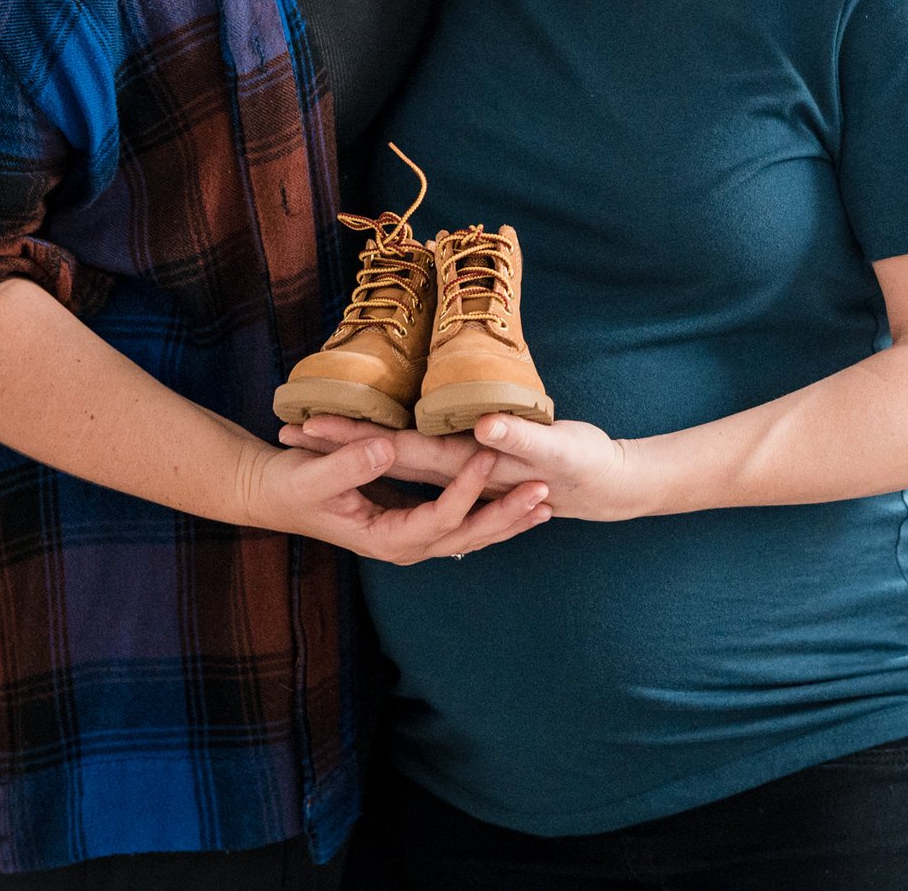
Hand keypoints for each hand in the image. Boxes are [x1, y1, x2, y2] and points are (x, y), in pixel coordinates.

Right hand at [238, 433, 549, 564]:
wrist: (272, 494)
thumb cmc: (288, 484)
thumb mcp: (312, 474)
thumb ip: (348, 464)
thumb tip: (386, 449)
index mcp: (385, 537)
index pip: (439, 518)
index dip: (466, 491)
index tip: (489, 457)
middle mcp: (404, 544)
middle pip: (466, 536)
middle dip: (506, 516)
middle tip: (545, 492)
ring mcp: (410, 537)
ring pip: (469, 535)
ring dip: (508, 520)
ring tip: (548, 503)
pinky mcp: (413, 522)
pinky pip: (460, 523)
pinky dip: (490, 514)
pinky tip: (518, 502)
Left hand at [284, 412, 648, 522]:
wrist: (614, 483)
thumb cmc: (588, 466)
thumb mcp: (557, 451)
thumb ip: (518, 439)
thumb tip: (479, 429)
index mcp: (469, 474)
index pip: (399, 451)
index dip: (356, 440)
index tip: (314, 424)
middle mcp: (454, 481)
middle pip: (386, 458)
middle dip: (341, 444)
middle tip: (293, 427)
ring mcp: (457, 481)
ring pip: (400, 463)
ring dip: (360, 446)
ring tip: (312, 434)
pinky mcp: (464, 475)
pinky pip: (422, 471)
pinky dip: (393, 456)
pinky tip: (374, 447)